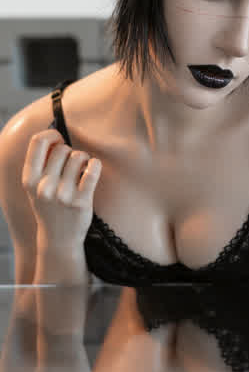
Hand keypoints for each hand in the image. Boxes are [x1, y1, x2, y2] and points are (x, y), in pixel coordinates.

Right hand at [22, 129, 101, 248]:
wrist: (59, 238)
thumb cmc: (49, 205)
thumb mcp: (36, 186)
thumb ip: (42, 162)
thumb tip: (56, 133)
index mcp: (29, 179)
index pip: (37, 142)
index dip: (52, 135)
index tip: (60, 140)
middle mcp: (43, 187)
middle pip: (62, 148)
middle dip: (70, 151)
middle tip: (72, 163)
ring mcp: (62, 195)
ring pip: (79, 156)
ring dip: (83, 159)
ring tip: (81, 170)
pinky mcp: (81, 201)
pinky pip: (93, 169)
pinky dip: (95, 165)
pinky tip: (93, 169)